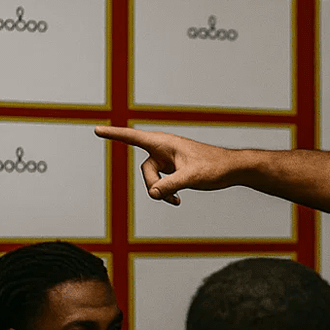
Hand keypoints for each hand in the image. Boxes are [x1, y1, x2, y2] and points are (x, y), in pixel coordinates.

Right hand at [94, 126, 241, 205]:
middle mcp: (164, 149)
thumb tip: (153, 194)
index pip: (133, 137)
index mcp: (165, 143)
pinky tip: (177, 200)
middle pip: (145, 169)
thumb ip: (169, 185)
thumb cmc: (214, 167)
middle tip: (167, 196)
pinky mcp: (175, 169)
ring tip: (176, 199)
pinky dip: (167, 192)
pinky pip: (162, 182)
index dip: (114, 135)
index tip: (97, 130)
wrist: (232, 169)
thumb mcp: (191, 177)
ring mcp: (169, 160)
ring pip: (153, 178)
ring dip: (161, 191)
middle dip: (153, 184)